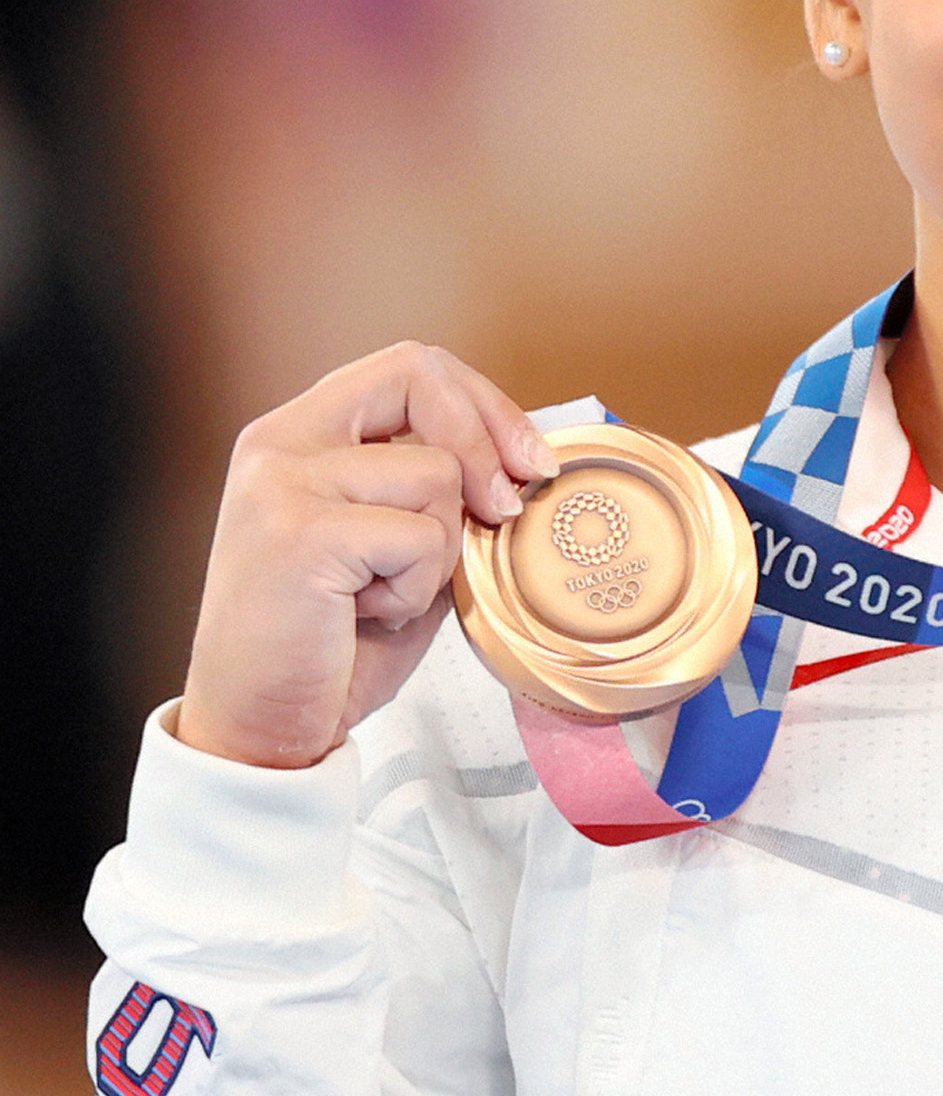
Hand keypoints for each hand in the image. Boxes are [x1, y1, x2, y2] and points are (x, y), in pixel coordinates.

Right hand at [176, 343, 557, 770]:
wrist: (259, 726)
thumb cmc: (331, 646)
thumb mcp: (398, 553)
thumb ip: (439, 499)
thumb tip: (525, 466)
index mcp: (298, 435)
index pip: (406, 368)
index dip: (482, 403)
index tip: (530, 460)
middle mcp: (280, 443)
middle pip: (419, 376)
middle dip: (489, 441)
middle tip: (505, 510)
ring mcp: (283, 483)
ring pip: (436, 476)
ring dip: (438, 554)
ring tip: (383, 598)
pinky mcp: (301, 533)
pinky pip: (421, 539)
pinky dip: (416, 592)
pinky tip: (365, 618)